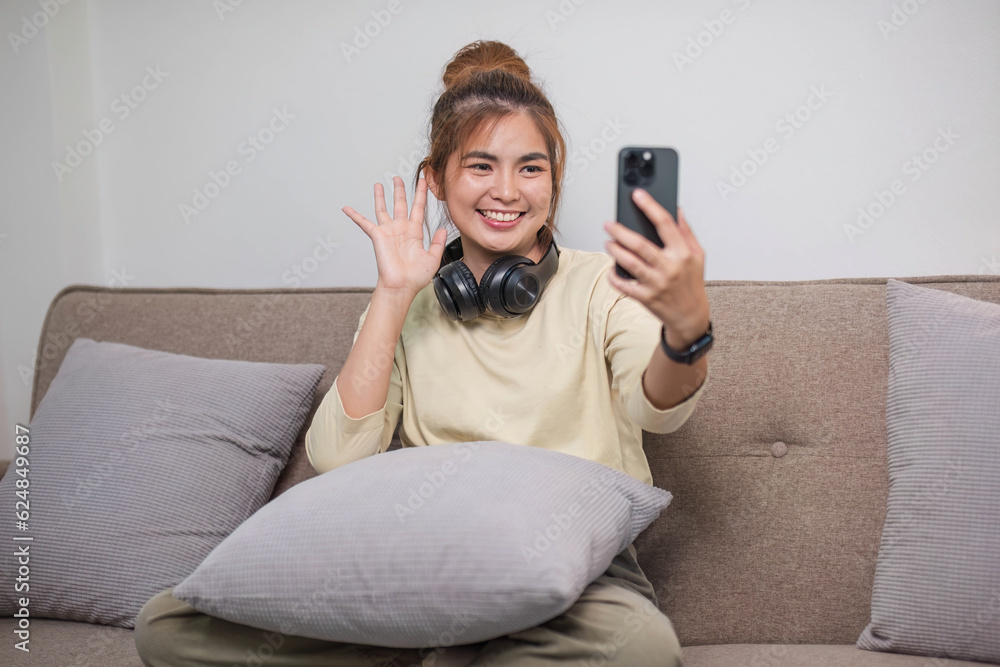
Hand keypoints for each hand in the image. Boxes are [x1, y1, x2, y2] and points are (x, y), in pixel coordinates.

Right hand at [342, 176, 447, 297]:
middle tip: (399, 178)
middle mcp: (401, 230)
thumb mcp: (433, 259)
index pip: (418, 208)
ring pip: (383, 209)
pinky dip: (355, 215)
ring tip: (379, 184)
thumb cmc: (415, 277)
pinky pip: (364, 223)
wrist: (401, 286)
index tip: (423, 182)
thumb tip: (443, 229)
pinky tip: (347, 208)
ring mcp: (388, 232)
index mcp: (415, 233)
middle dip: (400, 190)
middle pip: (400, 204)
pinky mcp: (377, 236)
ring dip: (381, 196)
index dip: (421, 194)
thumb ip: (438, 243)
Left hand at [603, 189, 709, 347]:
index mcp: (682, 253)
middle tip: (609, 224)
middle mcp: (669, 267)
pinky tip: (610, 268)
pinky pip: (624, 285)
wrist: (690, 316)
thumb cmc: (692, 283)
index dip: (650, 206)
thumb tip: (677, 210)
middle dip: (620, 232)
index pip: (665, 224)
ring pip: (630, 263)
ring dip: (615, 251)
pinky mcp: (646, 297)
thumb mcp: (698, 255)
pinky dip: (614, 276)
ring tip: (608, 243)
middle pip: (640, 244)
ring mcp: (656, 283)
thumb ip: (686, 232)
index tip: (637, 195)